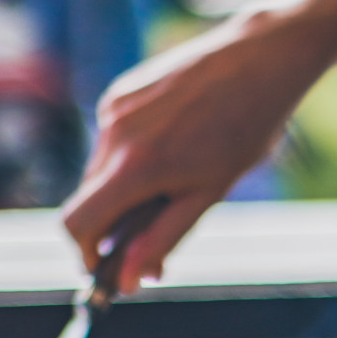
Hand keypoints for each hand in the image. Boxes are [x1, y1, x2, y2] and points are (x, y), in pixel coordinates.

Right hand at [62, 7, 336, 292]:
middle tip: (156, 230)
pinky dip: (131, 154)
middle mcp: (115, 135)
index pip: (76, 224)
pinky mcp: (121, 90)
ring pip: (100, 169)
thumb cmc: (246, 128)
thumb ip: (163, 238)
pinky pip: (112, 138)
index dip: (86, 253)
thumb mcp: (210, 193)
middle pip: (89, 199)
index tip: (108, 265)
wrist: (260, 57)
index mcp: (135, 166)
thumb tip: (128, 280)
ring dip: (126, 186)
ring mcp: (114, 108)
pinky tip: (175, 142)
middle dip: (114, 222)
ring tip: (179, 174)